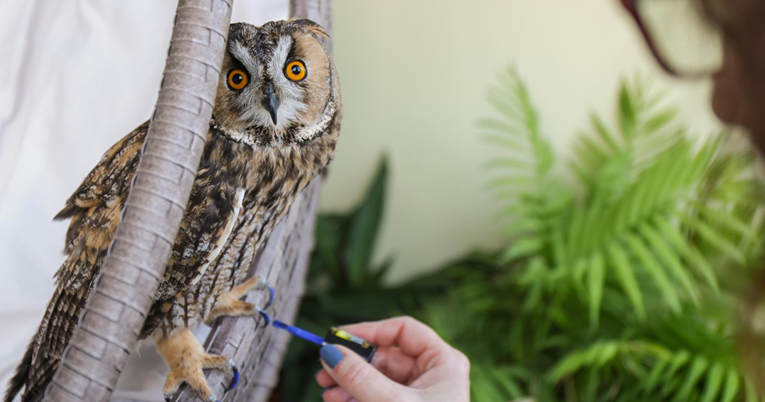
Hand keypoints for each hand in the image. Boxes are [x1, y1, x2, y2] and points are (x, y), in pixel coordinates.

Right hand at [315, 316, 470, 401]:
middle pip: (385, 355)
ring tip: (327, 392)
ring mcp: (419, 394)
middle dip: (353, 362)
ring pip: (376, 377)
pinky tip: (337, 401)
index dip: (370, 330)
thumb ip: (360, 378)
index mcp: (443, 362)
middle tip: (325, 369)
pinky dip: (356, 397)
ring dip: (349, 382)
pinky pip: (376, 395)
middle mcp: (432, 374)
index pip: (403, 329)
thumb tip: (330, 352)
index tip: (338, 338)